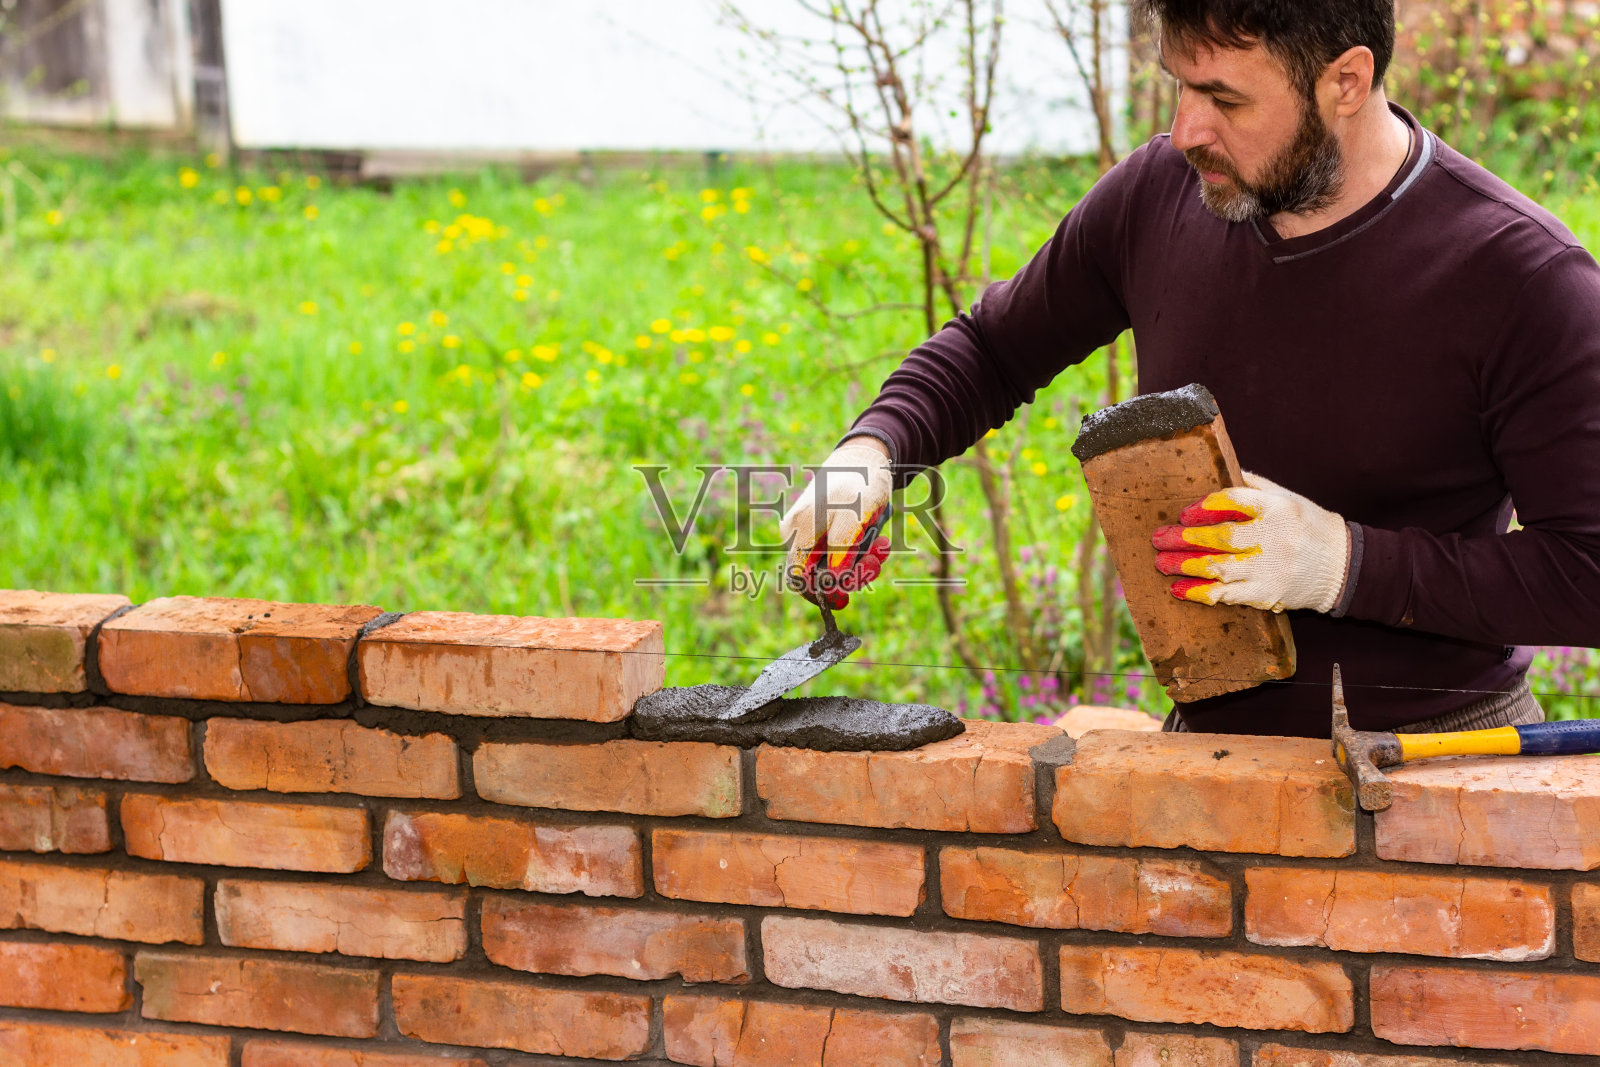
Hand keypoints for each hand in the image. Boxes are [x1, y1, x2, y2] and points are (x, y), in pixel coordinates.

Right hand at [779, 439, 892, 608]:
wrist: (862, 460)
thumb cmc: (859, 483)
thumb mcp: (856, 515)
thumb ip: (842, 547)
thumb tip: (833, 581)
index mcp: (799, 529)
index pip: (800, 579)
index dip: (823, 593)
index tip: (847, 594)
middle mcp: (797, 534)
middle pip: (818, 577)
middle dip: (852, 574)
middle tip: (877, 560)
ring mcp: (808, 534)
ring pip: (832, 569)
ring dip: (862, 564)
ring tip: (883, 546)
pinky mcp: (821, 534)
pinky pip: (839, 556)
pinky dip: (861, 554)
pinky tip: (879, 542)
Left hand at [1152, 472, 1349, 612]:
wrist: (1343, 566)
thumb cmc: (1307, 526)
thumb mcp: (1286, 498)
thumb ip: (1252, 486)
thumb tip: (1217, 470)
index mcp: (1277, 507)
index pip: (1234, 500)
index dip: (1204, 506)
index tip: (1183, 513)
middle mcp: (1273, 537)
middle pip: (1221, 537)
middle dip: (1184, 539)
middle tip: (1158, 538)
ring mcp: (1270, 568)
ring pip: (1219, 567)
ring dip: (1185, 566)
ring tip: (1161, 563)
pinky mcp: (1267, 594)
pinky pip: (1228, 595)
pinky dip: (1201, 593)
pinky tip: (1180, 589)